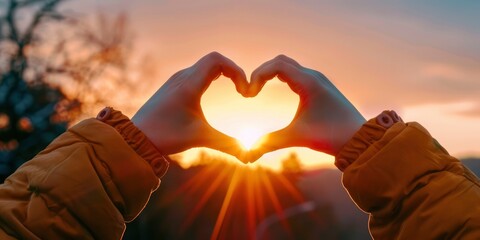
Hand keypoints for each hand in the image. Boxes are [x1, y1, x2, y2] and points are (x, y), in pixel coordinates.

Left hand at [132, 52, 248, 159]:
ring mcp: (177, 79)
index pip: (217, 60)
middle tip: (242, 91)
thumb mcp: (200, 138)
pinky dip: (213, 75)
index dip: (236, 71)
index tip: (243, 92)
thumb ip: (227, 144)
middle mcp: (183, 76)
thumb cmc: (166, 136)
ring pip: (206, 64)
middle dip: (234, 72)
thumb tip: (250, 157)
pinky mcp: (174, 84)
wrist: (137, 137)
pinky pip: (198, 71)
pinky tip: (217, 90)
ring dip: (224, 73)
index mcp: (189, 84)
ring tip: (235, 89)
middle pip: (215, 60)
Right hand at [246, 55, 365, 161]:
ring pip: (288, 66)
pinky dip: (280, 77)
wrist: (359, 139)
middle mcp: (313, 76)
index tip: (249, 94)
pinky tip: (274, 90)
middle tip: (250, 91)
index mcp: (308, 82)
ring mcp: (318, 80)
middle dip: (261, 73)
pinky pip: (296, 73)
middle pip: (280, 61)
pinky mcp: (320, 87)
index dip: (257, 76)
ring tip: (257, 90)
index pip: (276, 66)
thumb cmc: (331, 136)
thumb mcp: (297, 137)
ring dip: (270, 74)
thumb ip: (270, 142)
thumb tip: (247, 156)